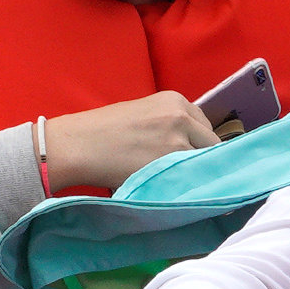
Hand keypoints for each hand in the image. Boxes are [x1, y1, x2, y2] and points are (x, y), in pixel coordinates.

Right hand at [39, 91, 218, 192]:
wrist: (78, 145)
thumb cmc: (103, 131)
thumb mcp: (144, 114)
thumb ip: (171, 124)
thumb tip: (194, 146)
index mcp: (175, 100)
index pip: (205, 126)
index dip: (198, 145)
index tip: (187, 157)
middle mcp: (181, 116)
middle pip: (211, 144)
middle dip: (200, 159)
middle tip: (180, 173)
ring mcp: (178, 140)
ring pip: (204, 164)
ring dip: (193, 174)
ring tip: (171, 181)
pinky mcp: (171, 163)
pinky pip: (192, 178)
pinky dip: (186, 186)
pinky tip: (171, 188)